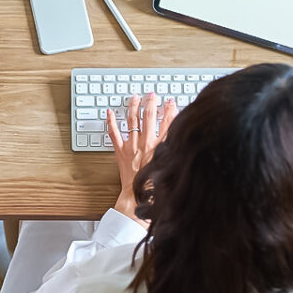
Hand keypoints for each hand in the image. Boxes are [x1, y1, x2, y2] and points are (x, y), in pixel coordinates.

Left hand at [105, 93, 177, 225]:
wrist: (138, 197)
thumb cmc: (155, 187)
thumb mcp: (170, 168)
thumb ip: (176, 154)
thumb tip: (183, 143)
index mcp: (160, 147)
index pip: (168, 123)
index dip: (171, 110)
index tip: (171, 101)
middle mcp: (146, 143)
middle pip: (149, 117)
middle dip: (151, 103)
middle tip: (152, 95)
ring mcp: (132, 146)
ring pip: (132, 121)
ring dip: (134, 107)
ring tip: (135, 98)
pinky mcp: (120, 152)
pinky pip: (113, 134)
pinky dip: (110, 122)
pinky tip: (109, 112)